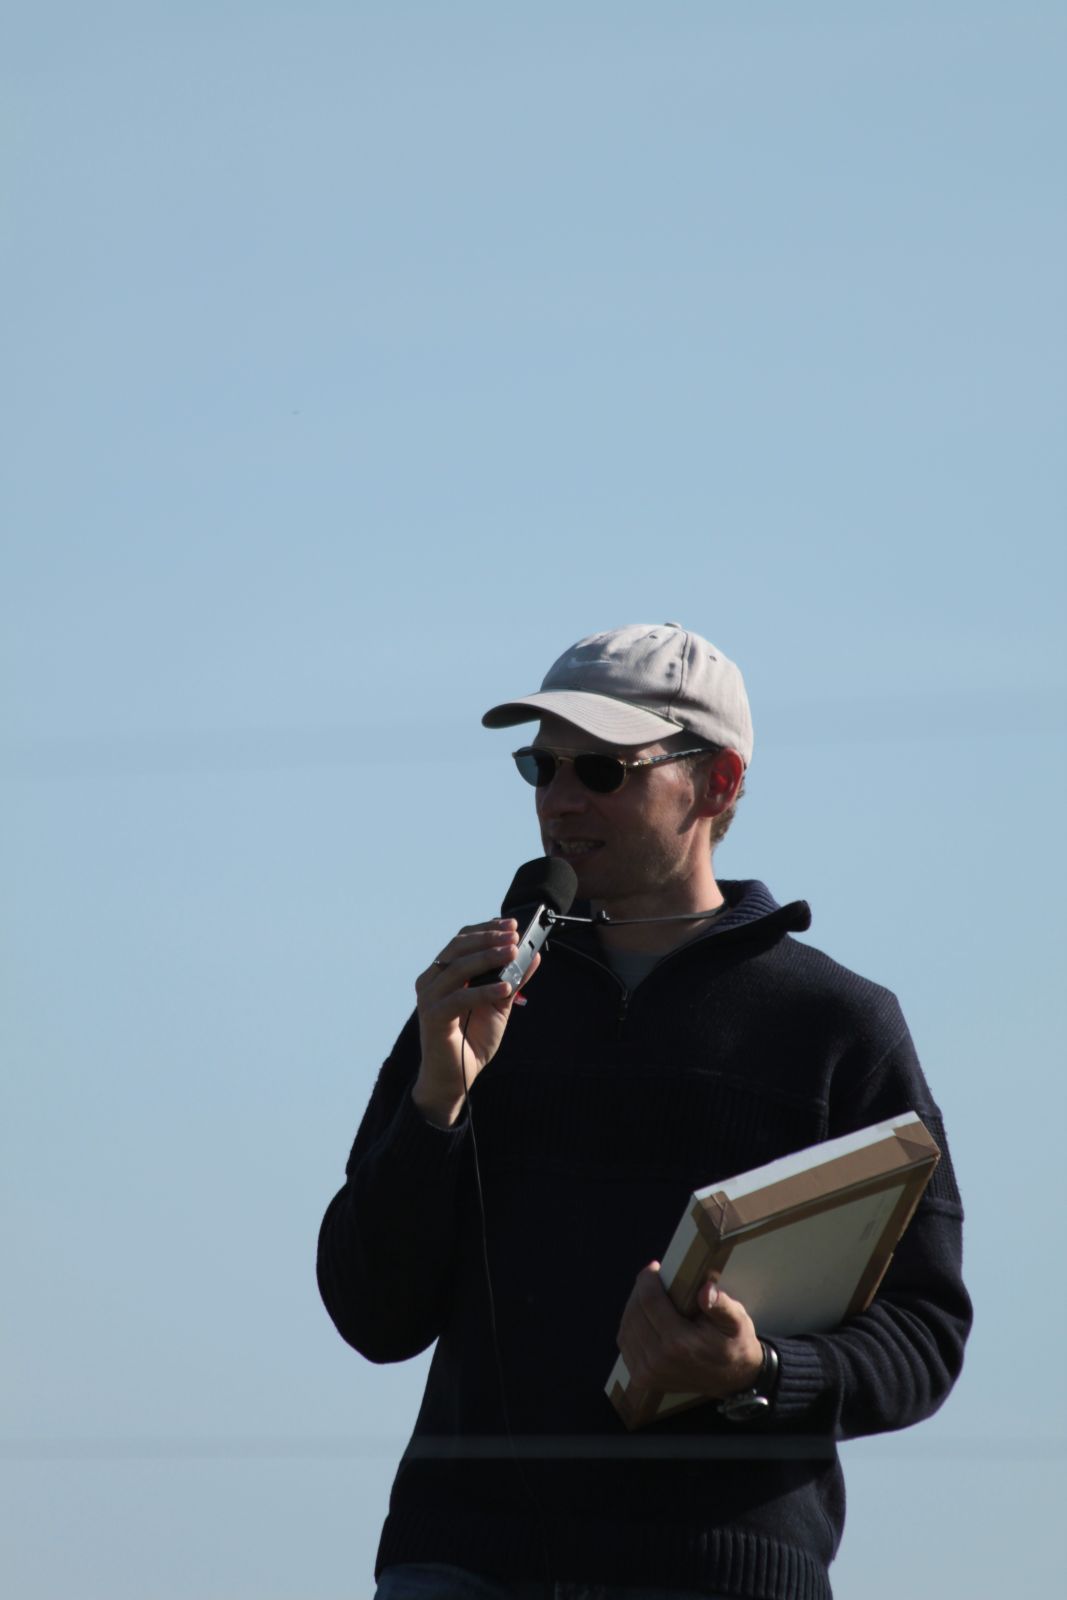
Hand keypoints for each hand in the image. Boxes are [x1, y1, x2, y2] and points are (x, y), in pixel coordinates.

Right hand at [411, 919, 540, 1126]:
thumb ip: (513, 980)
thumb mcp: (499, 1005)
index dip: (486, 929)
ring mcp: (429, 999)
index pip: (461, 940)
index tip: (512, 924)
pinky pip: (460, 997)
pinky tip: (506, 987)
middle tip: (514, 937)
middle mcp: (431, 982)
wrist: (455, 1078)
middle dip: (489, 939)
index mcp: (443, 974)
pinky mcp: (433, 1017)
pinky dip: (484, 990)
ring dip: (488, 958)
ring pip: (459, 968)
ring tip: (513, 953)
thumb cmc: (472, 1040)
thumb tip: (534, 957)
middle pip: (458, 948)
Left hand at [615, 1262, 763, 1399]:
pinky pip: (626, 1342)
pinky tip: (644, 1315)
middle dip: (641, 1290)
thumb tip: (705, 1290)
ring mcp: (648, 1372)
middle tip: (653, 1278)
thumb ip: (721, 1304)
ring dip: (634, 1306)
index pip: (650, 1301)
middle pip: (635, 1312)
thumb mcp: (737, 1321)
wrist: (733, 1380)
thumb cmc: (734, 1345)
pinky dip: (631, 1325)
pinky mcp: (642, 1378)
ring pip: (627, 1327)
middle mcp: (659, 1360)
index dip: (648, 1280)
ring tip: (648, 1294)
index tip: (654, 1268)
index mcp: (680, 1344)